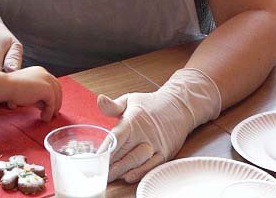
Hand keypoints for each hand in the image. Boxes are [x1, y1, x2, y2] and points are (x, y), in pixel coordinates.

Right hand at [4, 66, 61, 120]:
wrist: (6, 86)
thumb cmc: (11, 88)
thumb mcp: (27, 90)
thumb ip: (37, 94)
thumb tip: (45, 105)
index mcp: (40, 71)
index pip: (52, 83)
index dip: (53, 95)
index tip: (50, 105)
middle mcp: (45, 73)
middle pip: (57, 89)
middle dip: (56, 102)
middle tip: (53, 113)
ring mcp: (47, 80)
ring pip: (56, 97)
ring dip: (53, 109)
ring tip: (47, 118)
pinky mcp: (47, 89)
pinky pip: (52, 103)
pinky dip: (49, 112)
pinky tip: (44, 118)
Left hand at [97, 68, 221, 182]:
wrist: (180, 106)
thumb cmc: (151, 104)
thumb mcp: (131, 99)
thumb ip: (113, 105)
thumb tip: (100, 100)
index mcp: (134, 120)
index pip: (116, 137)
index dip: (105, 149)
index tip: (96, 157)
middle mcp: (145, 134)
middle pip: (125, 152)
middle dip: (110, 164)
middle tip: (98, 172)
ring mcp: (156, 145)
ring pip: (137, 161)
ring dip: (122, 170)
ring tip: (109, 177)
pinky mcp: (165, 153)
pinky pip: (151, 166)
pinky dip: (139, 172)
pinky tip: (128, 177)